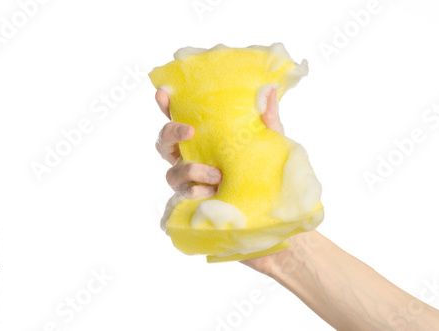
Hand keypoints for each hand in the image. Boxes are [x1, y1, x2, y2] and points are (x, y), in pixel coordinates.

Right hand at [155, 86, 290, 272]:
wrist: (275, 217)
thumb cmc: (269, 175)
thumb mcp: (271, 144)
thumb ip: (267, 119)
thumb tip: (268, 89)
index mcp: (207, 142)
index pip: (181, 120)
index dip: (166, 106)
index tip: (163, 94)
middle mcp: (193, 161)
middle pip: (164, 144)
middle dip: (170, 134)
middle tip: (190, 131)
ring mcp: (191, 186)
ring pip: (171, 174)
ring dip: (189, 170)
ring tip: (216, 176)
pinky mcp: (193, 208)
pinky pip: (179, 200)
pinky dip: (193, 195)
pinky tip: (209, 195)